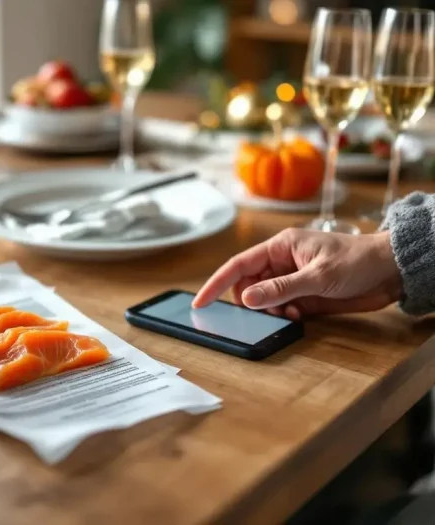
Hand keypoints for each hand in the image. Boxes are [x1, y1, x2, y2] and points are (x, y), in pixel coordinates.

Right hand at [192, 228, 401, 318]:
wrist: (391, 271)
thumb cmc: (358, 261)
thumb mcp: (317, 276)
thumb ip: (281, 288)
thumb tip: (247, 298)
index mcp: (280, 247)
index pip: (239, 264)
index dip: (217, 283)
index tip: (201, 301)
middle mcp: (282, 261)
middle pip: (248, 284)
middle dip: (250, 301)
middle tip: (263, 313)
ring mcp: (292, 279)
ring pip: (263, 298)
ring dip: (268, 310)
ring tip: (288, 314)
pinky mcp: (303, 294)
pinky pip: (280, 307)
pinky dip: (282, 315)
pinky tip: (297, 315)